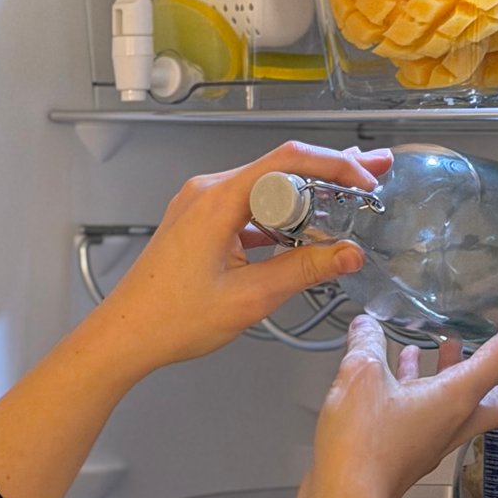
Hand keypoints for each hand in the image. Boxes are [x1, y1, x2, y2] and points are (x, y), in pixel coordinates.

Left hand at [91, 140, 393, 379]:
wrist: (125, 335)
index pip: (288, 161)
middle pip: (280, 168)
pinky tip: (307, 232)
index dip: (334, 165)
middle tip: (372, 178)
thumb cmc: (170, 318)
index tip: (365, 180)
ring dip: (307, 197)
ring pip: (266, 188)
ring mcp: (201, 205)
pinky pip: (249, 207)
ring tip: (349, 203)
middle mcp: (207, 192)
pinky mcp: (200, 222)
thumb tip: (348, 254)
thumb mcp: (250, 297)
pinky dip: (280, 216)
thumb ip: (304, 270)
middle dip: (330, 173)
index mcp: (217, 200)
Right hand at [302, 274, 497, 497]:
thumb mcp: (360, 376)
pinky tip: (403, 365)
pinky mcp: (414, 444)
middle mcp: (458, 418)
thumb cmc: (362, 446)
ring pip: (470, 398)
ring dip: (468, 367)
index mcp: (459, 397)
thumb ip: (367, 343)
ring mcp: (437, 434)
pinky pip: (434, 406)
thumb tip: (367, 325)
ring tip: (452, 339)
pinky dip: (428, 382)